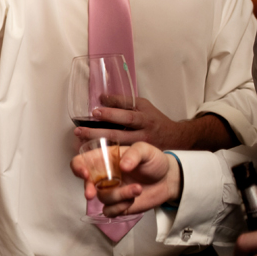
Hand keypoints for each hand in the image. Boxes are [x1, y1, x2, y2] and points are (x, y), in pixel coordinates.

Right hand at [69, 142, 180, 215]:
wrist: (169, 179)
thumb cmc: (154, 161)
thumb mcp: (145, 149)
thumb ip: (134, 154)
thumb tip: (122, 166)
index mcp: (104, 159)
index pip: (81, 162)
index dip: (78, 168)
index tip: (84, 174)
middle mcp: (103, 176)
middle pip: (86, 183)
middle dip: (87, 189)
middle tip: (92, 194)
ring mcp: (110, 191)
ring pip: (102, 198)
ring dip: (119, 196)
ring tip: (138, 189)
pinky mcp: (118, 205)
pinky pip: (109, 211)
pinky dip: (120, 208)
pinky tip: (133, 200)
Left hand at [75, 96, 219, 149]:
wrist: (176, 138)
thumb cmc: (154, 119)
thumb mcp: (143, 106)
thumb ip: (124, 102)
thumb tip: (102, 97)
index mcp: (145, 118)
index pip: (127, 116)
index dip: (111, 114)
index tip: (94, 112)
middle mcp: (143, 134)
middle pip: (119, 134)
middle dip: (97, 133)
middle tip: (79, 130)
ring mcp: (140, 148)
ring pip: (117, 148)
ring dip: (97, 145)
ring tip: (80, 141)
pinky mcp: (138, 158)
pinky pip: (120, 157)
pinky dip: (105, 155)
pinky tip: (91, 153)